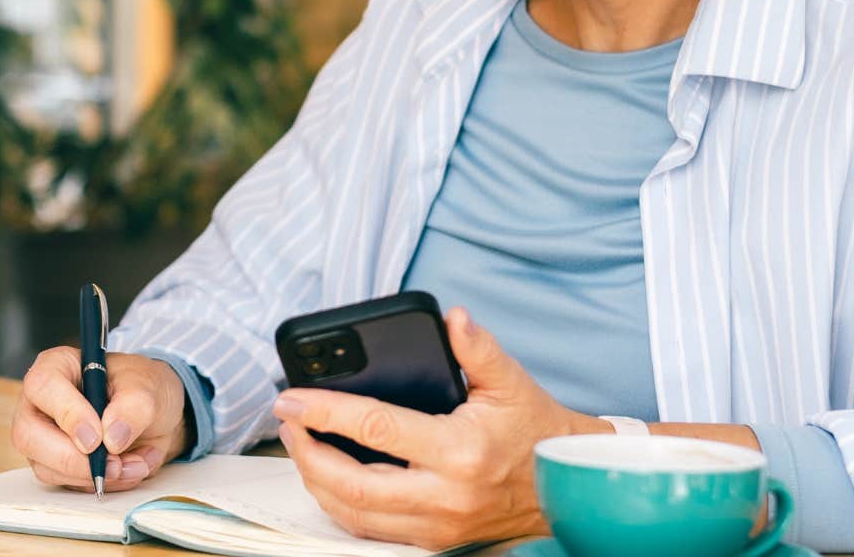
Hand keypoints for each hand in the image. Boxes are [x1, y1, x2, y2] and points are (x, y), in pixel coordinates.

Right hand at [12, 346, 189, 491]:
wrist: (156, 416)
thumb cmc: (142, 388)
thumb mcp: (147, 386)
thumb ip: (134, 406)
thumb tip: (112, 437)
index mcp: (58, 367)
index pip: (43, 386)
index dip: (67, 414)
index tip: (96, 438)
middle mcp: (42, 403)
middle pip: (29, 436)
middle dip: (73, 459)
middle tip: (113, 464)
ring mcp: (44, 437)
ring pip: (47, 468)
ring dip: (94, 474)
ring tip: (135, 463)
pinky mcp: (56, 465)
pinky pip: (69, 484)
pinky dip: (104, 483)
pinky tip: (129, 468)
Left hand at [272, 307, 610, 550]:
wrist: (565, 485)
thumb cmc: (536, 430)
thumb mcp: (512, 382)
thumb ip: (477, 348)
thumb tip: (453, 318)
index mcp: (460, 451)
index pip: (375, 429)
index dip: (326, 411)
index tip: (293, 397)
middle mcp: (444, 495)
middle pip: (351, 485)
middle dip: (306, 454)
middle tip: (288, 421)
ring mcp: (438, 525)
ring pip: (355, 515)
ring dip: (316, 482)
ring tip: (300, 445)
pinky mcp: (435, 540)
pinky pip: (372, 531)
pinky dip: (341, 505)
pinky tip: (328, 477)